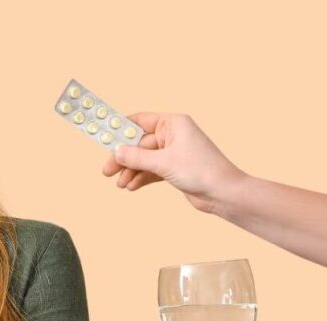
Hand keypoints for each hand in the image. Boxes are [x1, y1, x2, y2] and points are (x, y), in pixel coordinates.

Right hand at [100, 113, 247, 213]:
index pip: (139, 121)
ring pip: (143, 159)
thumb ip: (136, 157)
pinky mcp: (174, 168)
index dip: (120, 129)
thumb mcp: (163, 162)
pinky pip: (151, 170)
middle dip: (123, 158)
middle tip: (107, 171)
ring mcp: (173, 152)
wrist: (223, 193)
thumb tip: (116, 152)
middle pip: (138, 144)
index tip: (103, 137)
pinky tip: (131, 187)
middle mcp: (172, 135)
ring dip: (131, 171)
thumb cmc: (201, 170)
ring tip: (121, 184)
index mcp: (173, 124)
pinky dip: (141, 177)